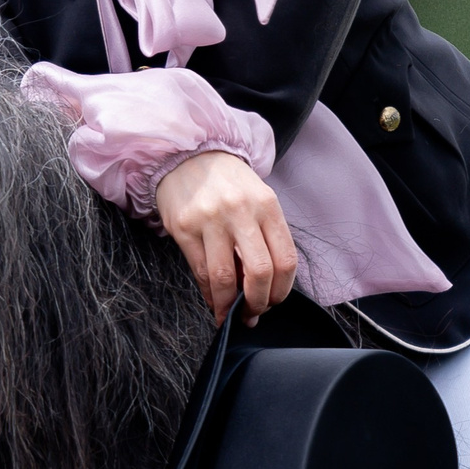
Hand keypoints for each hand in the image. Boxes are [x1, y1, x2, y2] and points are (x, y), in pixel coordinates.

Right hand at [155, 151, 298, 325]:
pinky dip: (209, 293)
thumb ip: (265, 237)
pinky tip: (214, 299)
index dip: (282, 290)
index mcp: (267, 205)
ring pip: (225, 277)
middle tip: (253, 313)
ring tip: (230, 313)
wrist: (188, 155)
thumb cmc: (228, 183)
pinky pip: (200, 271)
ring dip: (229, 305)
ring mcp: (210, 219)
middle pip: (259, 272)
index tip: (274, 302)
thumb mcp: (257, 199)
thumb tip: (264, 285)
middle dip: (258, 302)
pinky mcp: (184, 228)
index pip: (285, 259)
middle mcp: (241, 211)